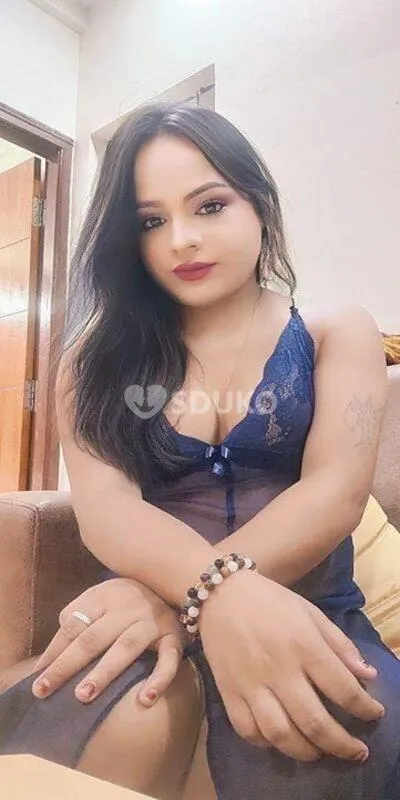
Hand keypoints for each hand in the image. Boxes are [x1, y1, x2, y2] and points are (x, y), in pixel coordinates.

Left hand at [32, 578, 185, 705]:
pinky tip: (146, 699)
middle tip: (44, 690)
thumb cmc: (127, 598)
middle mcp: (128, 606)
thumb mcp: (101, 596)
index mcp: (105, 596)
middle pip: (92, 638)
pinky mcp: (175, 636)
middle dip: (67, 665)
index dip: (53, 651)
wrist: (172, 579)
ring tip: (83, 696)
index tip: (36, 678)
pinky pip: (169, 659)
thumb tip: (54, 653)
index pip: (73, 625)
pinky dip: (159, 679)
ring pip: (125, 647)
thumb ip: (79, 616)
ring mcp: (152, 621)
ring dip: (104, 672)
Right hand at [199, 570, 383, 762]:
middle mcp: (279, 669)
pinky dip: (267, 744)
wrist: (220, 594)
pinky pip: (248, 730)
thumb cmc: (271, 601)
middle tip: (356, 751)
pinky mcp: (228, 692)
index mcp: (304, 645)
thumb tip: (368, 676)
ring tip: (320, 752)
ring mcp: (251, 684)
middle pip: (315, 722)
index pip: (343, 689)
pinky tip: (280, 740)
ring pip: (281, 735)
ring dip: (306, 752)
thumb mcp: (311, 613)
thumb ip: (340, 645)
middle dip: (342, 745)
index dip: (365, 708)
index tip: (374, 714)